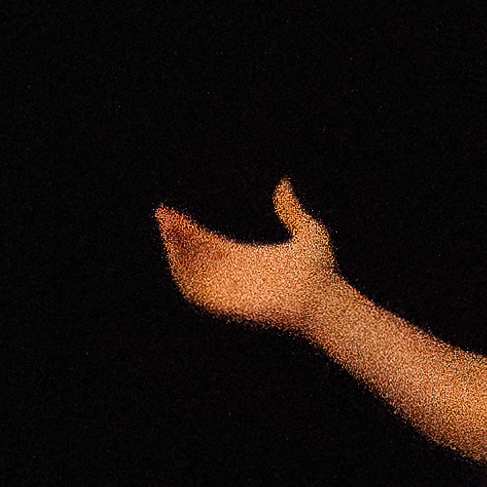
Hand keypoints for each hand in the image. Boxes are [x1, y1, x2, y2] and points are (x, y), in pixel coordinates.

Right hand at [155, 182, 338, 331]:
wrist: (324, 299)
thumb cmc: (320, 272)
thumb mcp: (307, 232)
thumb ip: (292, 210)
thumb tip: (284, 183)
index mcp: (244, 258)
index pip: (205, 242)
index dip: (185, 228)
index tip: (168, 212)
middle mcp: (232, 275)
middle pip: (193, 254)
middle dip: (175, 236)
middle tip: (162, 215)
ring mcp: (228, 290)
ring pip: (189, 272)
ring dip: (175, 252)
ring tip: (167, 228)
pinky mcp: (225, 304)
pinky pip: (194, 291)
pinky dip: (181, 272)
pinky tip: (176, 251)